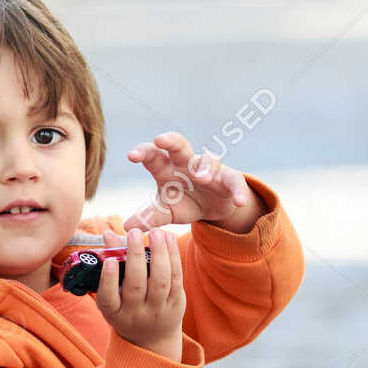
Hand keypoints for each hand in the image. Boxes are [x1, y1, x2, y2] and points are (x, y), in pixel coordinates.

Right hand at [95, 228, 183, 358]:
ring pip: (160, 281)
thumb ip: (110, 264)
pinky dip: (173, 257)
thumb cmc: (125, 307)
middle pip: (136, 286)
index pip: (109, 298)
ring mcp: (158, 310)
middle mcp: (135, 314)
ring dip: (159, 254)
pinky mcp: (176, 303)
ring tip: (155, 232)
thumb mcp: (113, 294)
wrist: (152, 336)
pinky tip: (169, 239)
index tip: (110, 260)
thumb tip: (108, 234)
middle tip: (133, 232)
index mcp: (114, 313)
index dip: (108, 280)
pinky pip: (176, 278)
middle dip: (135, 257)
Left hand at [123, 131, 252, 231]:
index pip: (153, 155)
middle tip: (160, 140)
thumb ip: (149, 217)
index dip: (143, 152)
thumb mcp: (166, 212)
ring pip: (208, 160)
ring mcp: (210, 169)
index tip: (131, 155)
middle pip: (179, 145)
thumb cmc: (183, 202)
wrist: (211, 208)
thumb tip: (128, 228)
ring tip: (201, 177)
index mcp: (166, 168)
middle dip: (170, 141)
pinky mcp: (230, 180)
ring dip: (205, 167)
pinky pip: (235, 182)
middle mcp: (187, 163)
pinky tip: (239, 202)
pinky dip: (238, 191)